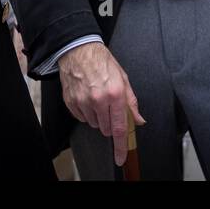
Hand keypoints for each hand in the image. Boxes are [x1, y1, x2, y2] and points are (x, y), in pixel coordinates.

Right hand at [59, 41, 144, 165]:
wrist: (78, 50)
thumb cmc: (102, 62)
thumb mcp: (123, 78)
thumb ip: (131, 102)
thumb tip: (138, 120)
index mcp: (115, 94)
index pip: (120, 128)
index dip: (121, 146)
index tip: (121, 157)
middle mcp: (99, 100)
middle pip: (106, 129)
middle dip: (110, 122)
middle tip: (109, 106)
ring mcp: (83, 102)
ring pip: (94, 124)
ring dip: (98, 117)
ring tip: (97, 98)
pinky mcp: (71, 102)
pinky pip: (81, 118)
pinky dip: (86, 112)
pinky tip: (87, 97)